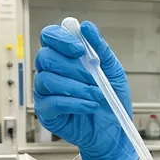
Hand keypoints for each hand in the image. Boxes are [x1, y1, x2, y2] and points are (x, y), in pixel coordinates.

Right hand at [33, 21, 137, 159]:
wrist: (114, 132)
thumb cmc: (111, 100)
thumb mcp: (112, 71)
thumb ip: (100, 49)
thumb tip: (87, 27)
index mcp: (65, 57)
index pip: (50, 36)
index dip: (61, 39)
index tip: (80, 50)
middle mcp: (52, 72)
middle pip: (45, 57)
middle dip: (72, 67)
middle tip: (93, 77)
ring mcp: (46, 92)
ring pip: (47, 80)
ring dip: (76, 87)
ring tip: (96, 95)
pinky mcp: (47, 112)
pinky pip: (52, 102)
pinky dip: (75, 102)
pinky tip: (90, 106)